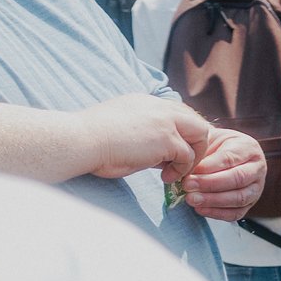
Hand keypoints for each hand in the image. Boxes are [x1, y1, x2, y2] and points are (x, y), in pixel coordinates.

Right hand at [78, 93, 207, 182]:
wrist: (80, 140)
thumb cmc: (91, 141)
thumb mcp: (123, 131)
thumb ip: (145, 136)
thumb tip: (161, 156)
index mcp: (145, 102)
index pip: (178, 113)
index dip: (182, 133)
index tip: (173, 152)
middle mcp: (159, 107)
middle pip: (196, 120)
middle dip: (195, 143)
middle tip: (182, 163)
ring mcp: (165, 121)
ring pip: (200, 134)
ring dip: (192, 157)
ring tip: (174, 173)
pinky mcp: (167, 139)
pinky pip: (188, 156)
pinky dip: (182, 169)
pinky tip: (166, 178)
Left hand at [180, 127, 267, 219]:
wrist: (225, 155)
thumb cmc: (216, 146)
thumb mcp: (210, 139)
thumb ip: (201, 150)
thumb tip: (186, 166)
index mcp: (248, 148)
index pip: (230, 158)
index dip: (209, 166)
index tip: (189, 171)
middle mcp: (257, 168)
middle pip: (238, 178)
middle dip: (210, 184)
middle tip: (188, 185)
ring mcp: (256, 188)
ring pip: (239, 197)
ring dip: (213, 200)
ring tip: (191, 199)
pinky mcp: (249, 204)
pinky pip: (236, 213)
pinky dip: (217, 213)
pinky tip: (200, 209)